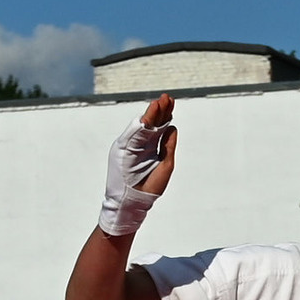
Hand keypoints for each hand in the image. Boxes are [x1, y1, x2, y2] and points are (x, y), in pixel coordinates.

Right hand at [97, 95, 177, 235]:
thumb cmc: (150, 187)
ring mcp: (134, 145)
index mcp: (153, 147)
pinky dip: (143, 122)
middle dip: (160, 110)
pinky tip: (150, 112)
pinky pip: (135, 132)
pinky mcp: (126, 149)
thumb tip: (172, 127)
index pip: (160, 126)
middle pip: (153, 123)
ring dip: (153, 113)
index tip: (171, 102)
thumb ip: (169, 146)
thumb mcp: (166, 164)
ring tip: (161, 101)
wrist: (134, 201)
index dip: (165, 114)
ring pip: (145, 125)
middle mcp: (143, 144)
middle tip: (167, 97)